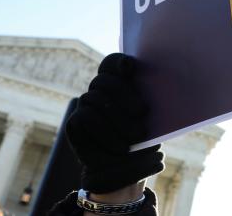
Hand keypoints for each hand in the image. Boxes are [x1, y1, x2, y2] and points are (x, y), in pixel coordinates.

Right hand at [67, 53, 163, 193]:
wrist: (128, 169)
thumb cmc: (146, 139)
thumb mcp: (155, 119)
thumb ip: (151, 100)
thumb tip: (157, 81)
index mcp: (120, 84)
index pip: (111, 64)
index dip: (117, 61)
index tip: (129, 67)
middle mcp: (100, 91)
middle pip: (103, 79)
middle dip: (123, 93)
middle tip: (142, 111)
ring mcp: (86, 105)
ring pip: (94, 97)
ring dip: (118, 117)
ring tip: (137, 135)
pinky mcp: (75, 123)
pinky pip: (85, 116)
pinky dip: (104, 131)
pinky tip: (121, 147)